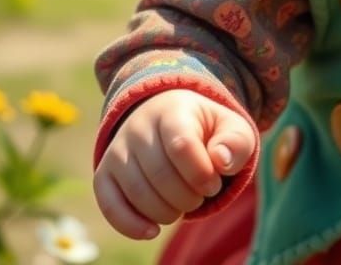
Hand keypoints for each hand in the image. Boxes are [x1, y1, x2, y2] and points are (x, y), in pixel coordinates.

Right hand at [93, 89, 256, 239]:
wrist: (170, 120)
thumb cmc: (206, 130)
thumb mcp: (231, 128)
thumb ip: (236, 143)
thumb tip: (221, 162)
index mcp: (173, 110)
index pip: (182, 146)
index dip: (202, 174)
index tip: (214, 183)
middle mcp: (139, 127)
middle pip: (160, 173)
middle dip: (188, 197)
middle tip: (201, 197)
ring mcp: (118, 151)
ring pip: (137, 193)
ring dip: (166, 212)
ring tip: (183, 206)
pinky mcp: (104, 175)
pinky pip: (110, 206)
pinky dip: (131, 225)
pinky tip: (153, 231)